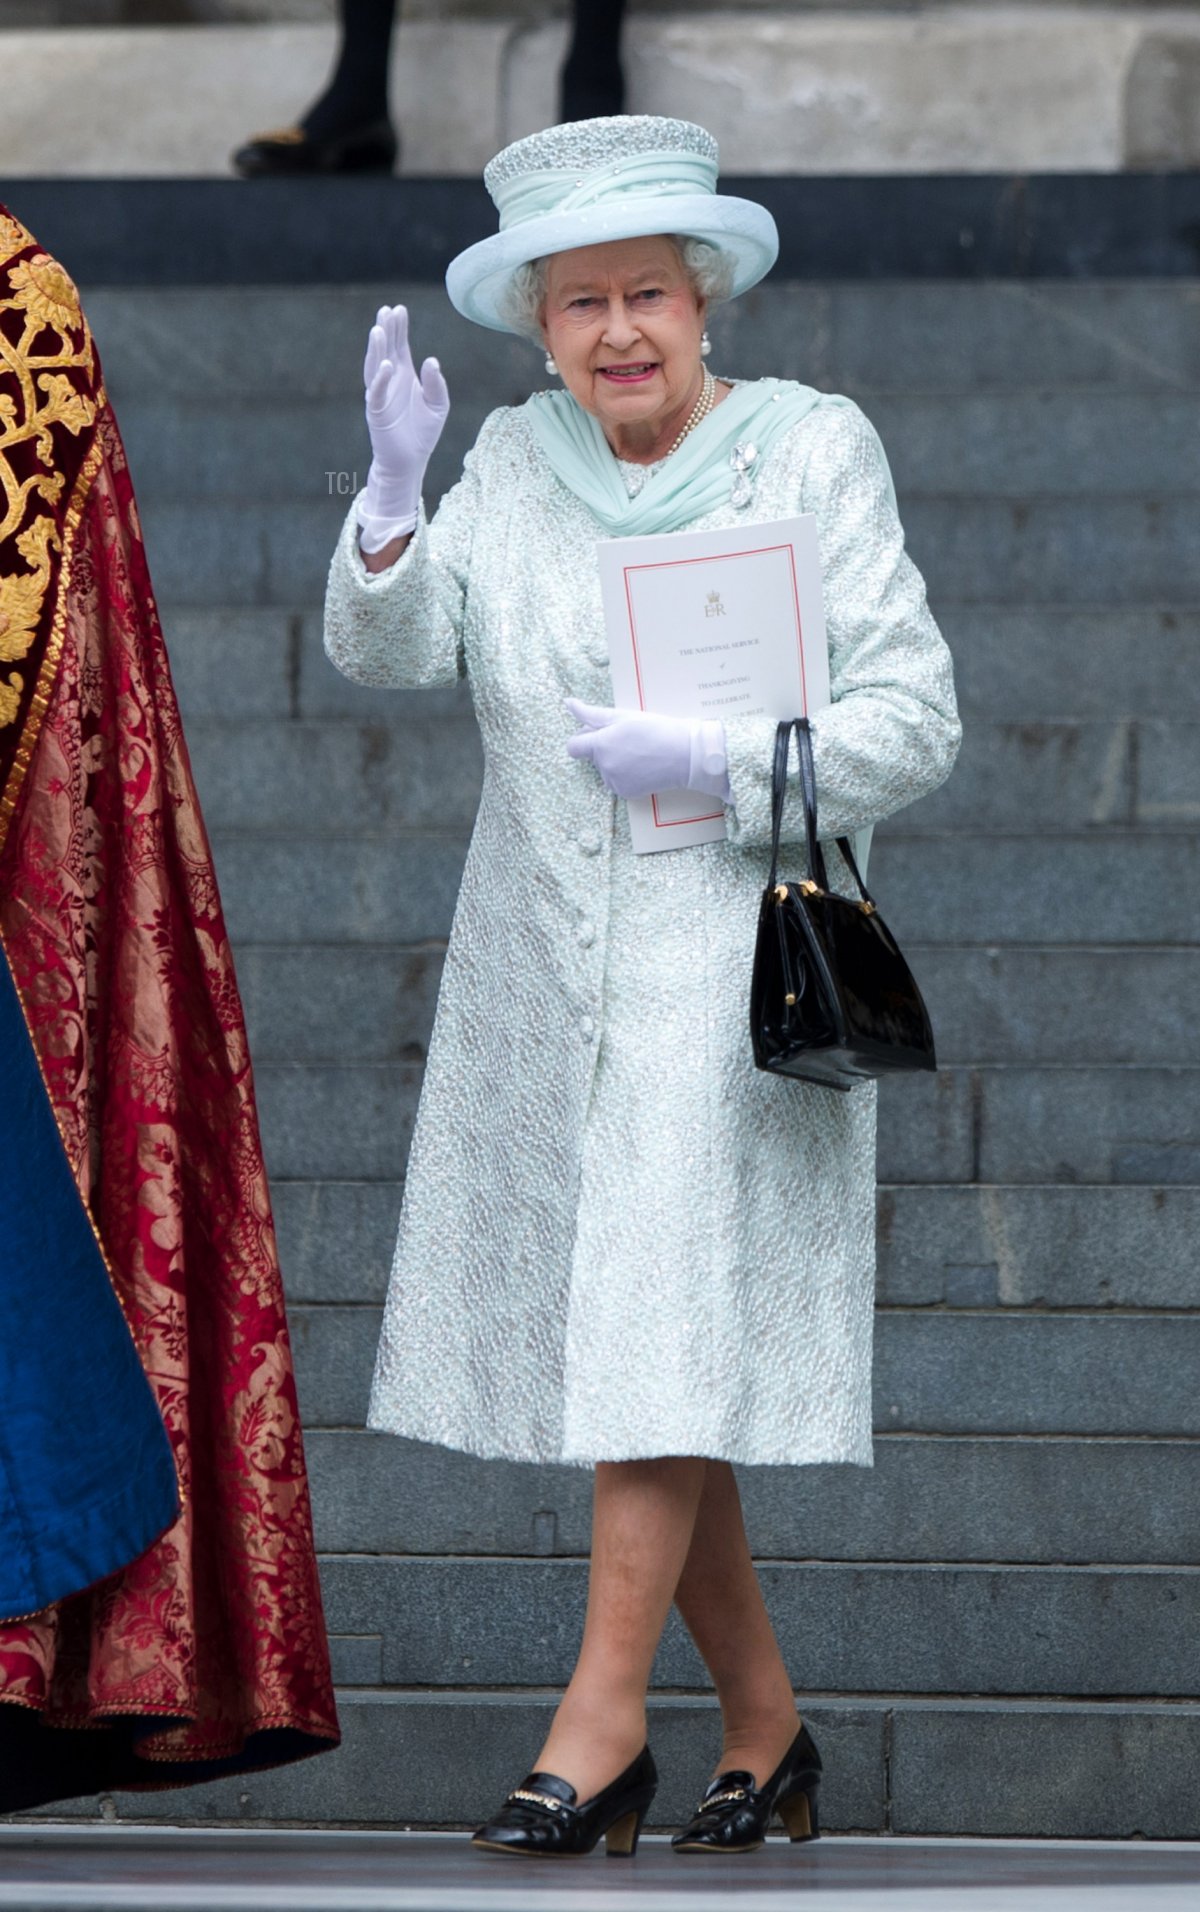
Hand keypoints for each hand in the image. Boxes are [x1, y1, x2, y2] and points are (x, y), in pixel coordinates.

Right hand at [357, 305, 449, 552]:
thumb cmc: (423, 432)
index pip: (400, 345)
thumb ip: (436, 384)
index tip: (400, 309)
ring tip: (379, 329)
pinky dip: (380, 379)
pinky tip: (385, 365)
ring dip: (377, 348)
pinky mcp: (376, 412)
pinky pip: (376, 392)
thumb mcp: (439, 405)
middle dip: (386, 330)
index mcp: (404, 374)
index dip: (399, 328)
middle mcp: (390, 380)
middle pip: (386, 349)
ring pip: (375, 366)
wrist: (410, 461)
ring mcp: (381, 394)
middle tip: (387, 311)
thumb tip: (432, 361)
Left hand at [565, 699, 729, 800]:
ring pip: (605, 769)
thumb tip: (568, 704)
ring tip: (639, 751)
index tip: (598, 734)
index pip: (573, 746)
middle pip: (592, 756)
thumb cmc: (655, 730)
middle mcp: (604, 767)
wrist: (684, 755)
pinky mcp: (626, 794)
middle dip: (603, 747)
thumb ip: (591, 713)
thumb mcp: (622, 716)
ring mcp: (614, 783)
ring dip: (615, 761)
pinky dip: (625, 774)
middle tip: (628, 738)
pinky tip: (642, 765)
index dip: (583, 738)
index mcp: (600, 746)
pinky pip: (616, 782)